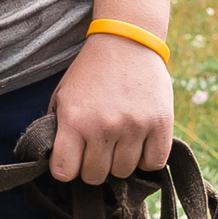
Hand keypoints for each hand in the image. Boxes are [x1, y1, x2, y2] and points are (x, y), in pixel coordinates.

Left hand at [47, 31, 173, 184]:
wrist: (126, 41)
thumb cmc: (91, 72)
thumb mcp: (63, 95)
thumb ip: (57, 130)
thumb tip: (58, 164)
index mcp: (74, 119)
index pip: (64, 171)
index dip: (67, 168)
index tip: (73, 158)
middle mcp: (103, 126)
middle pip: (95, 176)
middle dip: (94, 165)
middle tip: (98, 147)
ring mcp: (134, 126)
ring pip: (124, 172)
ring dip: (120, 161)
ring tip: (120, 140)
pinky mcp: (160, 124)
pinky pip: (154, 163)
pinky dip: (146, 159)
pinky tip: (140, 144)